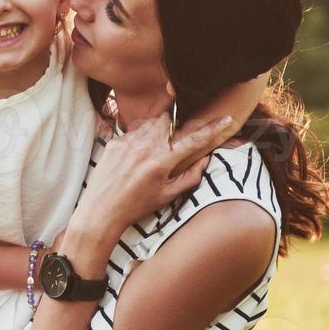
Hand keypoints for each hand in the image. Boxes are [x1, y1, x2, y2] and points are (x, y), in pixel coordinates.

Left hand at [73, 113, 236, 237]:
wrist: (101, 210)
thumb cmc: (136, 206)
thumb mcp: (167, 196)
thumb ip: (190, 177)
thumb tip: (206, 160)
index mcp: (162, 161)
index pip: (194, 140)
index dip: (212, 128)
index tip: (226, 118)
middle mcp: (145, 147)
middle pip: (166, 120)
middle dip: (171, 126)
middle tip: (169, 143)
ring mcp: (127, 142)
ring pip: (148, 123)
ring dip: (154, 131)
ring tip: (149, 153)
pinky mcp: (114, 142)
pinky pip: (131, 132)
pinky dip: (137, 139)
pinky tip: (132, 158)